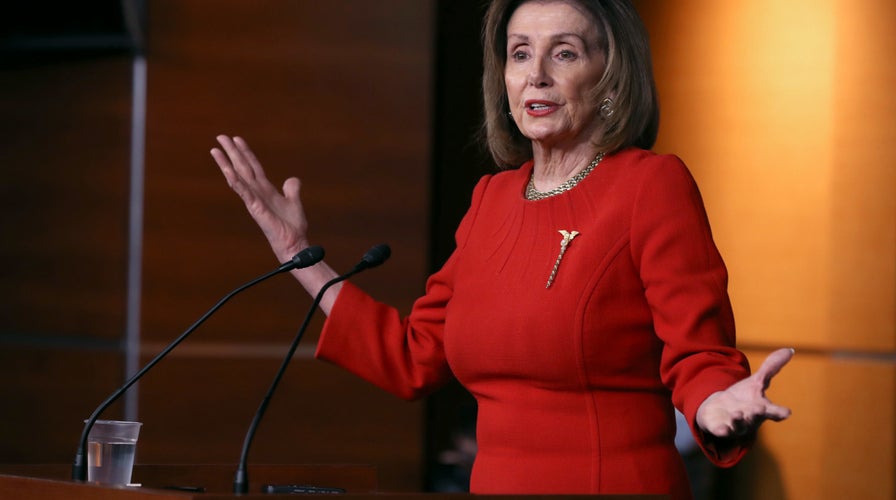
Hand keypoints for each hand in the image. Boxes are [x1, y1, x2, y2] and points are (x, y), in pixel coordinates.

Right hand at [210, 135, 308, 262]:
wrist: (294, 243)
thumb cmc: (292, 227)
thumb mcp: (294, 202)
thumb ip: (292, 189)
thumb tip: (292, 179)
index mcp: (265, 189)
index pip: (253, 166)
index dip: (246, 152)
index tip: (237, 139)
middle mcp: (257, 192)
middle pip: (242, 167)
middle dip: (232, 152)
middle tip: (220, 136)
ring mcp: (254, 200)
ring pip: (238, 177)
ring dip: (226, 163)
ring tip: (215, 150)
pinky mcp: (255, 208)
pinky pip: (244, 192)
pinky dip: (236, 181)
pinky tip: (227, 171)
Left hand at [696, 347, 793, 437]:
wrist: (721, 412)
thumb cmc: (744, 398)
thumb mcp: (757, 382)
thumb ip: (772, 367)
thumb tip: (791, 350)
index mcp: (761, 408)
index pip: (773, 410)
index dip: (780, 412)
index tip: (787, 412)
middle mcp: (750, 418)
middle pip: (756, 417)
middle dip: (758, 413)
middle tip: (761, 409)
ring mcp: (735, 425)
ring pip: (738, 424)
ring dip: (738, 420)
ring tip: (737, 413)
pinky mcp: (720, 428)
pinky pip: (721, 431)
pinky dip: (722, 430)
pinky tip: (722, 429)